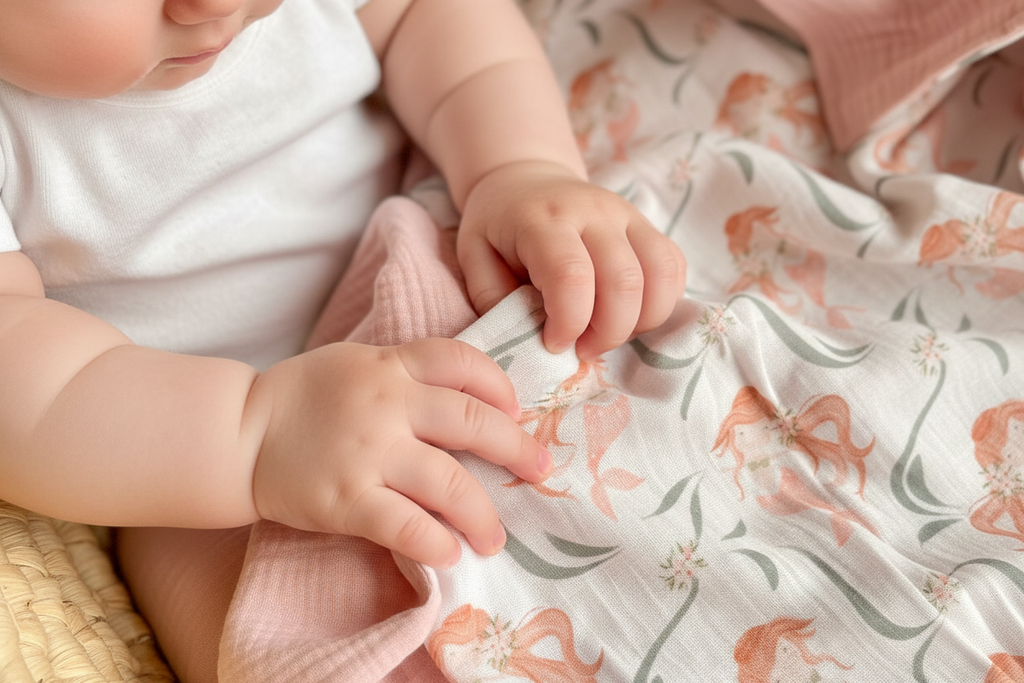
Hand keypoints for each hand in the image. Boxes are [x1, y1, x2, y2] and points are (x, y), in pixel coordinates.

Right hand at [248, 338, 551, 567]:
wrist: (239, 432)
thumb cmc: (303, 396)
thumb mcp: (356, 362)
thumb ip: (406, 372)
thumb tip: (469, 397)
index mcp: (390, 366)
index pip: (461, 362)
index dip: (498, 385)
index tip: (515, 410)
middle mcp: (387, 404)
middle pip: (472, 422)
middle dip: (517, 449)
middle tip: (540, 470)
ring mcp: (368, 453)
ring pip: (448, 482)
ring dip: (483, 515)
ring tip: (496, 538)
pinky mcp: (347, 499)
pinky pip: (406, 525)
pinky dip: (436, 542)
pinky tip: (451, 553)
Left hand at [457, 160, 686, 359]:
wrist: (526, 179)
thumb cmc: (498, 226)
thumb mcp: (472, 256)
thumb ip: (491, 297)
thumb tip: (526, 335)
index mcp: (543, 219)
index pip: (571, 275)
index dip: (570, 322)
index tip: (554, 344)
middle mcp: (593, 212)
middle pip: (623, 281)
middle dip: (607, 333)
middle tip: (582, 348)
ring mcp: (627, 214)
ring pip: (660, 275)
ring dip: (640, 322)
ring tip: (607, 334)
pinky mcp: (647, 224)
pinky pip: (674, 267)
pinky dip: (661, 303)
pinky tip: (630, 316)